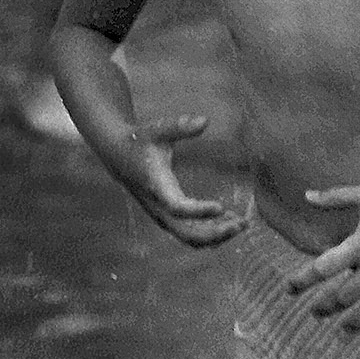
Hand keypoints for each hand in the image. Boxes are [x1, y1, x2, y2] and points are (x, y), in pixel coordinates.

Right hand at [118, 113, 244, 247]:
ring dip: (216, 236)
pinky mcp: (167, 218)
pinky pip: (189, 233)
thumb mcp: (157, 130)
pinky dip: (209, 232)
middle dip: (216, 233)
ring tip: (241, 224)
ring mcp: (162, 216)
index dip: (199, 211)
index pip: (177, 207)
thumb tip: (204, 120)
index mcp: (156, 187)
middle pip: (187, 233)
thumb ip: (179, 126)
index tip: (221, 207)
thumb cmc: (139, 141)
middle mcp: (159, 207)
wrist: (117, 155)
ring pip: (190, 238)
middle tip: (242, 223)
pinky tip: (228, 220)